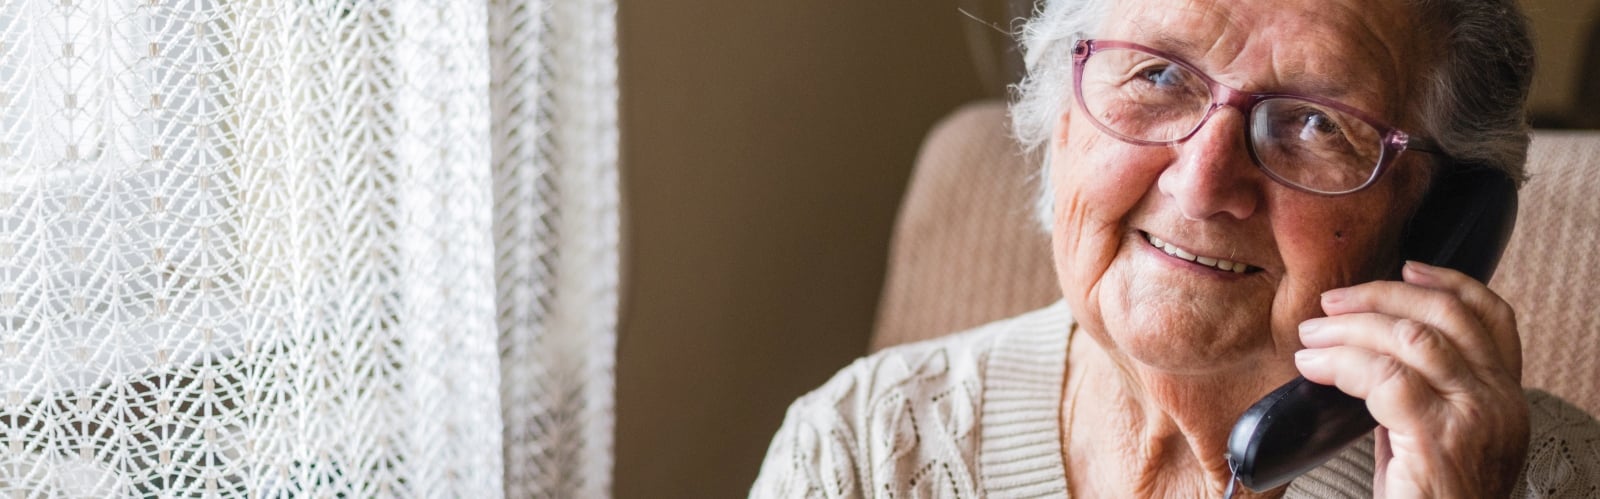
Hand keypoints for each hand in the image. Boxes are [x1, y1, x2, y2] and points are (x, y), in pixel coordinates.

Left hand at [1293, 260, 1528, 497]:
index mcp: (1505, 398)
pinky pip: (1385, 378)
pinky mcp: (1439, 441)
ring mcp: (1475, 420)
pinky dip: (1342, 363)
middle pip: (1446, 316)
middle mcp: (1501, 403)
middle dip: (1382, 297)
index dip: (1447, 282)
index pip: (1492, 318)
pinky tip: (1313, 367)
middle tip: (1332, 304)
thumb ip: (1420, 393)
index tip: (1405, 266)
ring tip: (1311, 336)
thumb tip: (1365, 349)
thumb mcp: (1435, 437)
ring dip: (1350, 328)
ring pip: (1412, 339)